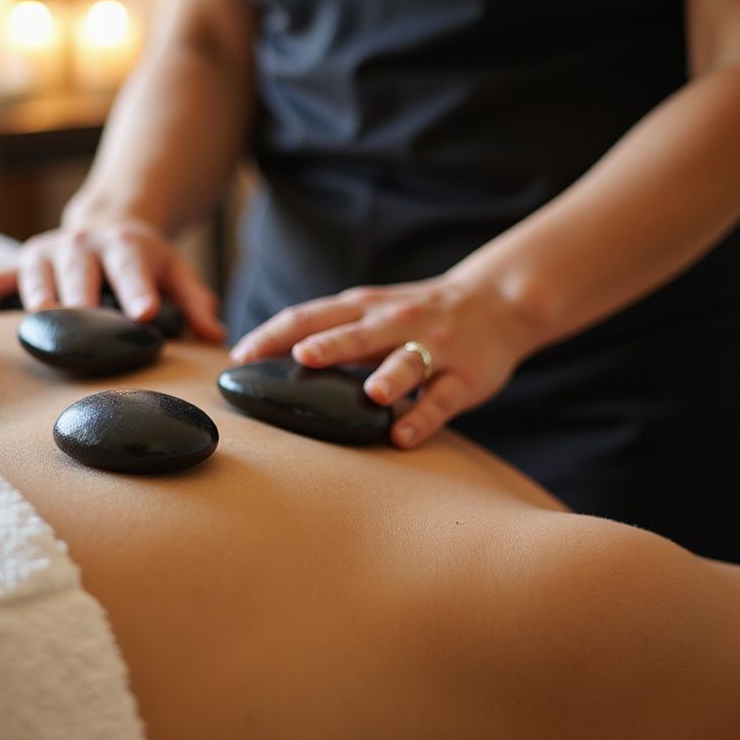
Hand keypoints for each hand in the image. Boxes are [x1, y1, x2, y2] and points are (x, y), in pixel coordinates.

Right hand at [0, 219, 225, 341]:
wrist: (108, 223)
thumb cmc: (145, 260)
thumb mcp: (176, 273)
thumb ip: (196, 302)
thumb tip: (217, 337)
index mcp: (124, 247)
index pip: (132, 269)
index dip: (137, 290)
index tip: (145, 313)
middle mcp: (81, 245)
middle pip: (79, 272)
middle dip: (82, 297)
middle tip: (85, 325)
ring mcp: (46, 254)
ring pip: (36, 274)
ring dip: (36, 296)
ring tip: (40, 325)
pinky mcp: (18, 265)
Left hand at [230, 275, 533, 447]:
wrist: (497, 303)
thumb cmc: (418, 314)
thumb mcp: (373, 311)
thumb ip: (332, 329)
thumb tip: (269, 356)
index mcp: (364, 308)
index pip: (312, 315)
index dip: (277, 333)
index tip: (242, 355)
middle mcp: (395, 323)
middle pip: (356, 332)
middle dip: (330, 344)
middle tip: (301, 357)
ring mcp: (432, 349)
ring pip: (407, 362)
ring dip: (391, 377)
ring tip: (373, 395)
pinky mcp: (463, 377)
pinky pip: (441, 400)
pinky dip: (423, 417)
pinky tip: (403, 436)